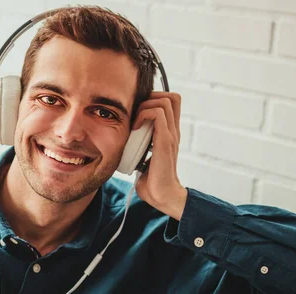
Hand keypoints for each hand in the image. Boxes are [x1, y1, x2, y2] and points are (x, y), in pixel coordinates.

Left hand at [132, 91, 187, 220]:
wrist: (161, 196)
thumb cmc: (151, 182)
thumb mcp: (143, 158)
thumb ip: (139, 147)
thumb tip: (122, 144)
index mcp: (168, 134)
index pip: (170, 103)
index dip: (154, 100)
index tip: (138, 112)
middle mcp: (172, 131)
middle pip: (171, 97)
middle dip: (150, 98)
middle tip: (136, 114)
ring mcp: (170, 135)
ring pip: (165, 101)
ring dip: (145, 106)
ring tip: (136, 122)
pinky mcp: (165, 140)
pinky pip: (158, 113)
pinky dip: (144, 115)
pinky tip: (135, 128)